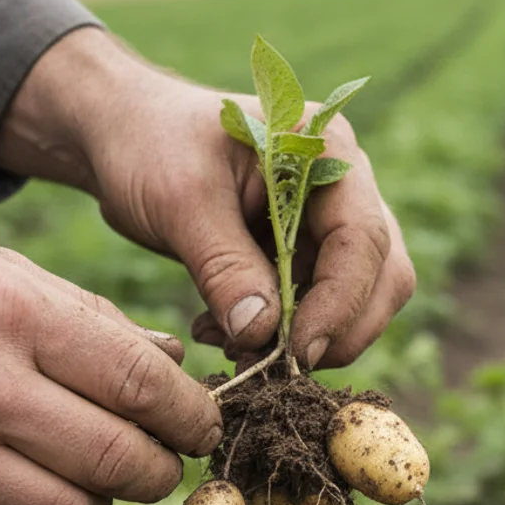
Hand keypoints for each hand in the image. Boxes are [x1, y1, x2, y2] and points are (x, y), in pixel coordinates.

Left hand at [0, 28, 416, 369]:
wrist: (123, 137)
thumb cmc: (150, 145)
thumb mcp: (180, 200)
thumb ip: (224, 266)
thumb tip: (263, 336)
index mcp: (327, 149)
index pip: (363, 238)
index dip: (339, 304)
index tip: (296, 353)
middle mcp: (344, 184)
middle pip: (381, 274)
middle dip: (336, 329)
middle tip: (277, 367)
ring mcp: (329, 220)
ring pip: (356, 299)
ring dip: (306, 338)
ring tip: (234, 348)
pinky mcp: (305, 253)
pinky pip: (316, 307)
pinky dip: (281, 333)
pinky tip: (225, 333)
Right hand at [0, 195, 221, 504]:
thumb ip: (91, 319)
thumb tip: (172, 364)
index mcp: (14, 315)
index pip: (141, 385)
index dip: (192, 416)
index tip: (202, 425)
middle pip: (118, 461)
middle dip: (160, 470)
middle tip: (160, 461)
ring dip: (99, 504)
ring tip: (88, 475)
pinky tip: (23, 492)